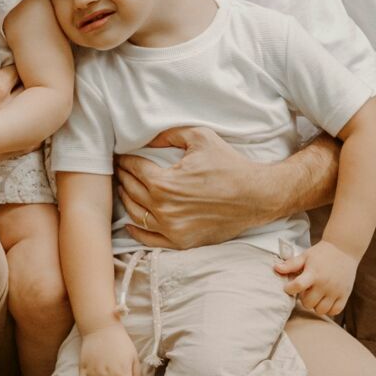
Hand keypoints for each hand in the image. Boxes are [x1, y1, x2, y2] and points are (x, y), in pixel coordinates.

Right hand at [0, 15, 17, 125]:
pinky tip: (5, 113)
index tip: (13, 54)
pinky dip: (12, 119)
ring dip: (19, 99)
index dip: (19, 59)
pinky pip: (12, 128)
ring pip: (20, 109)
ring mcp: (0, 126)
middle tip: (18, 70)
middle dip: (22, 79)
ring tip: (16, 90)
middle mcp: (4, 106)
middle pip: (24, 89)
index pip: (19, 68)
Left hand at [116, 126, 262, 248]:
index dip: (125, 159)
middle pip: (131, 190)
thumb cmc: (229, 164)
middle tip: (120, 169)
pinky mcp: (181, 241)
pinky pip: (149, 239)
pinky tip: (130, 223)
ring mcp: (171, 228)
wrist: (256, 195)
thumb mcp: (200, 137)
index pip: (133, 168)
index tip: (121, 155)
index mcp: (163, 182)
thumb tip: (146, 137)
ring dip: (126, 199)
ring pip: (136, 214)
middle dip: (123, 176)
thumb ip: (169, 134)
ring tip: (124, 188)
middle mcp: (163, 209)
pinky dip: (136, 231)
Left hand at [276, 241, 357, 315]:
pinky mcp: (344, 295)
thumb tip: (275, 268)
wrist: (344, 248)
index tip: (289, 287)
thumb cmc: (322, 253)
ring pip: (320, 310)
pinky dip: (328, 309)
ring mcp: (336, 291)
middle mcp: (325, 284)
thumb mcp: (305, 256)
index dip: (290, 289)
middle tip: (306, 290)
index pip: (298, 286)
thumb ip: (290, 264)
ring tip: (316, 294)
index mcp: (314, 273)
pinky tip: (325, 299)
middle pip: (308, 303)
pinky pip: (334, 311)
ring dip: (315, 305)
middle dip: (304, 298)